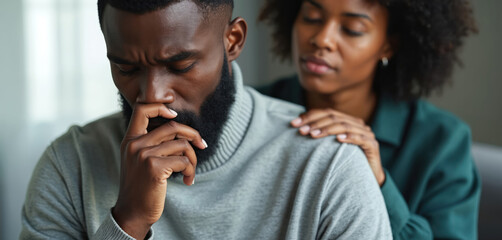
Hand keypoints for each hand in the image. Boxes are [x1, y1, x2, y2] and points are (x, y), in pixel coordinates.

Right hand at [113, 103, 207, 238]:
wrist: (133, 212)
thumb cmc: (142, 186)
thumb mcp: (140, 160)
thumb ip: (153, 143)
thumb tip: (183, 133)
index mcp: (130, 139)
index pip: (142, 108)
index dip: (162, 107)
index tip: (175, 118)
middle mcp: (135, 144)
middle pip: (173, 126)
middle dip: (193, 136)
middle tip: (202, 145)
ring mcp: (143, 155)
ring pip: (182, 144)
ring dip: (192, 159)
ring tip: (190, 172)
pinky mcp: (154, 167)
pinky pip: (183, 160)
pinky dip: (190, 170)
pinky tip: (187, 180)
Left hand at [291, 108, 384, 185]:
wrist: (367, 178)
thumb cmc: (344, 160)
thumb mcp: (329, 146)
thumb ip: (319, 134)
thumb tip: (298, 125)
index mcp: (346, 120)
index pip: (326, 113)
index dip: (309, 116)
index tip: (293, 123)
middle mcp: (357, 123)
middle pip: (334, 118)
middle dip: (316, 123)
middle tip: (302, 131)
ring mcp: (366, 133)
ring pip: (345, 126)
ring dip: (328, 130)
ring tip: (313, 135)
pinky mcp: (372, 145)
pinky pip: (361, 138)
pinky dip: (350, 137)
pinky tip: (338, 139)